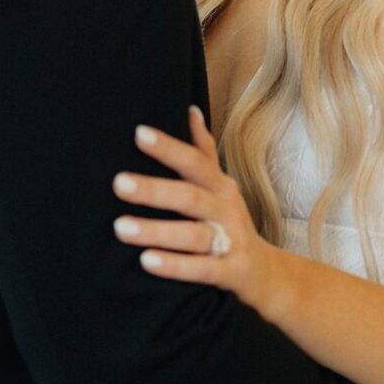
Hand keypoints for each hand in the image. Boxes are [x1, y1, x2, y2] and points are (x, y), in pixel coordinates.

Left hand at [113, 107, 279, 314]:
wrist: (265, 272)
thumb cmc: (231, 222)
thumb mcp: (222, 186)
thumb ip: (204, 152)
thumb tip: (190, 111)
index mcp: (221, 186)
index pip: (194, 161)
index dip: (169, 147)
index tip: (138, 133)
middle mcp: (227, 209)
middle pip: (190, 196)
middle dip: (153, 189)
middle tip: (118, 183)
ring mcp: (231, 241)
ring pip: (193, 235)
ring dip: (156, 231)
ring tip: (120, 227)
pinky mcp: (231, 272)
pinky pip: (201, 269)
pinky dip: (175, 265)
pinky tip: (146, 261)